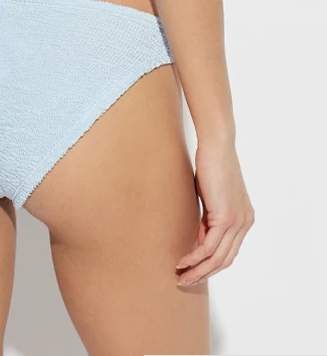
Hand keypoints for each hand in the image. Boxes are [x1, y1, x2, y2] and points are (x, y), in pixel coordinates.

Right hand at [176, 140, 253, 286]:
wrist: (217, 146)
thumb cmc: (211, 164)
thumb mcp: (211, 197)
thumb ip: (209, 218)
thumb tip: (199, 238)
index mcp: (244, 218)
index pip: (228, 251)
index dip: (211, 265)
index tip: (193, 270)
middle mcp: (245, 223)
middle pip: (225, 260)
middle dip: (204, 273)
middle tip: (185, 280)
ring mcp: (238, 221)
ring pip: (217, 257)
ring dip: (198, 270)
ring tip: (181, 276)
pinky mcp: (226, 217)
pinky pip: (209, 246)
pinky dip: (195, 257)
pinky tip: (183, 260)